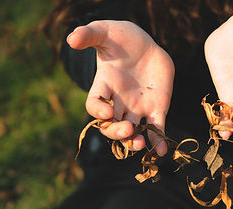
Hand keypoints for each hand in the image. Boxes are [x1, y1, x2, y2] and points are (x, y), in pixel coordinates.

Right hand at [67, 20, 173, 155]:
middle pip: (111, 126)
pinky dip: (158, 141)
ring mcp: (137, 108)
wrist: (146, 45)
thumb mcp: (105, 32)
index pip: (94, 105)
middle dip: (117, 131)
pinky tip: (161, 151)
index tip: (106, 111)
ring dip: (134, 142)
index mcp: (104, 87)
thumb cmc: (122, 37)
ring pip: (132, 132)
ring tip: (139, 144)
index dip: (98, 111)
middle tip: (127, 129)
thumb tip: (71, 39)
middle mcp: (118, 102)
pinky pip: (156, 129)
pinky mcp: (156, 109)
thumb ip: (89, 35)